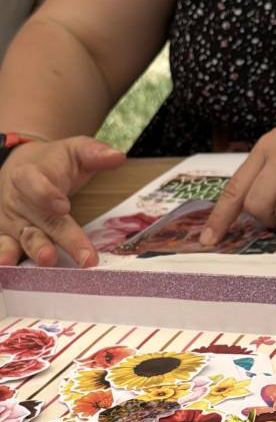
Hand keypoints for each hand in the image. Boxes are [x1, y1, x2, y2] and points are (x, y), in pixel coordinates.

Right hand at [0, 136, 124, 265]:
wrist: (19, 167)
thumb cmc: (52, 164)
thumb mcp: (72, 151)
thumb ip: (93, 153)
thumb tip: (118, 157)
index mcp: (29, 175)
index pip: (33, 183)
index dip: (46, 194)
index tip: (64, 206)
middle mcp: (17, 200)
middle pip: (40, 221)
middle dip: (62, 239)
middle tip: (84, 258)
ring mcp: (11, 222)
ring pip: (23, 239)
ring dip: (35, 252)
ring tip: (47, 261)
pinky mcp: (7, 238)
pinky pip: (7, 249)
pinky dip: (8, 260)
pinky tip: (11, 271)